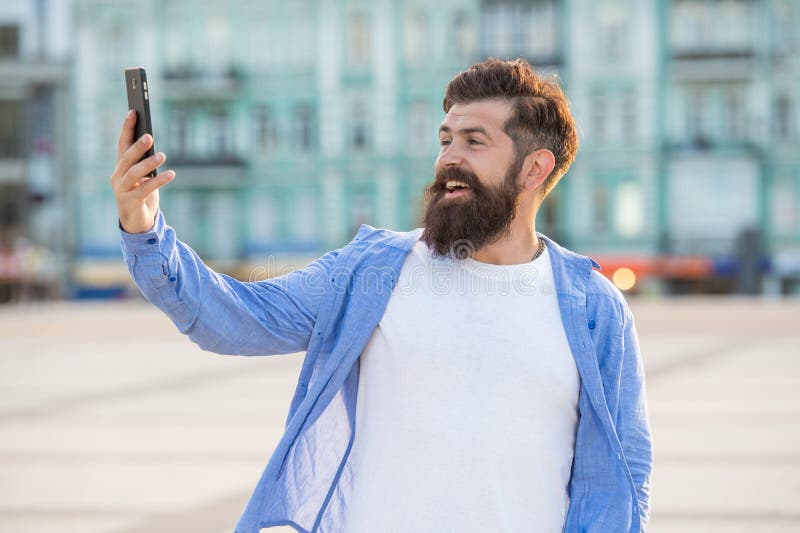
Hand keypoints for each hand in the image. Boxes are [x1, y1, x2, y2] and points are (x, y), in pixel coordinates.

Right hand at [110, 110, 175, 232]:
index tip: (133, 112)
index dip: (127, 128)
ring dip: (148, 163)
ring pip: (133, 173)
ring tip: (162, 155)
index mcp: (120, 167)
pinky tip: (171, 174)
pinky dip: (158, 181)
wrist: (137, 223)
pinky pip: (145, 189)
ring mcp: (121, 190)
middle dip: (137, 146)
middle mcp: (117, 176)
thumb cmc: (142, 195)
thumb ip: (145, 162)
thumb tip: (152, 144)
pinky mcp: (130, 202)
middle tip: (149, 136)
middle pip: (126, 158)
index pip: (122, 144)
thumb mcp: (144, 176)